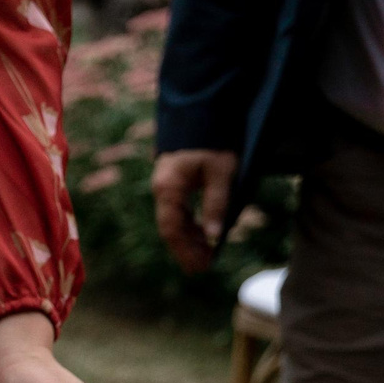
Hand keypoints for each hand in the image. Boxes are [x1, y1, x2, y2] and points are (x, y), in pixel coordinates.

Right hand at [151, 148, 238, 274]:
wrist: (201, 113)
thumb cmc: (213, 140)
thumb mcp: (221, 172)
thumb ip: (216, 204)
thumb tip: (215, 236)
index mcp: (169, 189)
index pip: (172, 229)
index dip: (185, 250)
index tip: (200, 266)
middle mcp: (162, 191)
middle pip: (171, 229)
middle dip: (187, 250)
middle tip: (203, 269)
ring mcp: (166, 187)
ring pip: (175, 221)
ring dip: (189, 240)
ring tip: (206, 255)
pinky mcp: (174, 183)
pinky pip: (179, 211)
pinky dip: (191, 226)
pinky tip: (204, 234)